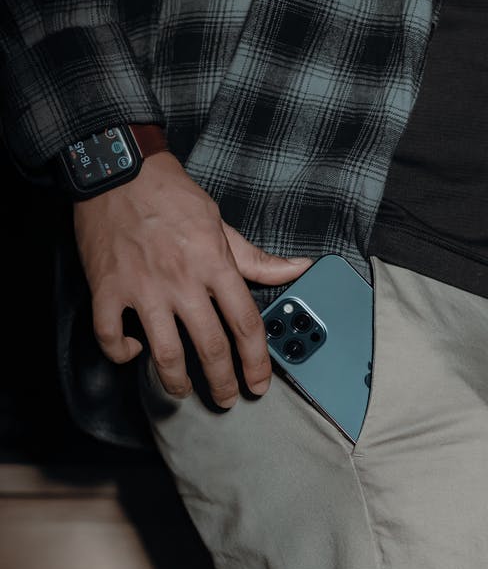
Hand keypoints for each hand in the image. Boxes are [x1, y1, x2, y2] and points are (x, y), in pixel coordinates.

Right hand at [74, 151, 311, 407]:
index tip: (259, 384)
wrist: (118, 169)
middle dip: (223, 383)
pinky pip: (110, 336)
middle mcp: (182, 281)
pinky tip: (132, 351)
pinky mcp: (107, 289)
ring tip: (184, 390)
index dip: (257, 362)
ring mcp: (142, 288)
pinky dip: (120, 352)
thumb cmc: (171, 196)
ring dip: (176, 382)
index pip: (246, 324)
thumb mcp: (220, 223)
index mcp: (214, 265)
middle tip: (228, 399)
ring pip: (164, 354)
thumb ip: (257, 258)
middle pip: (210, 348)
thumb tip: (299, 268)